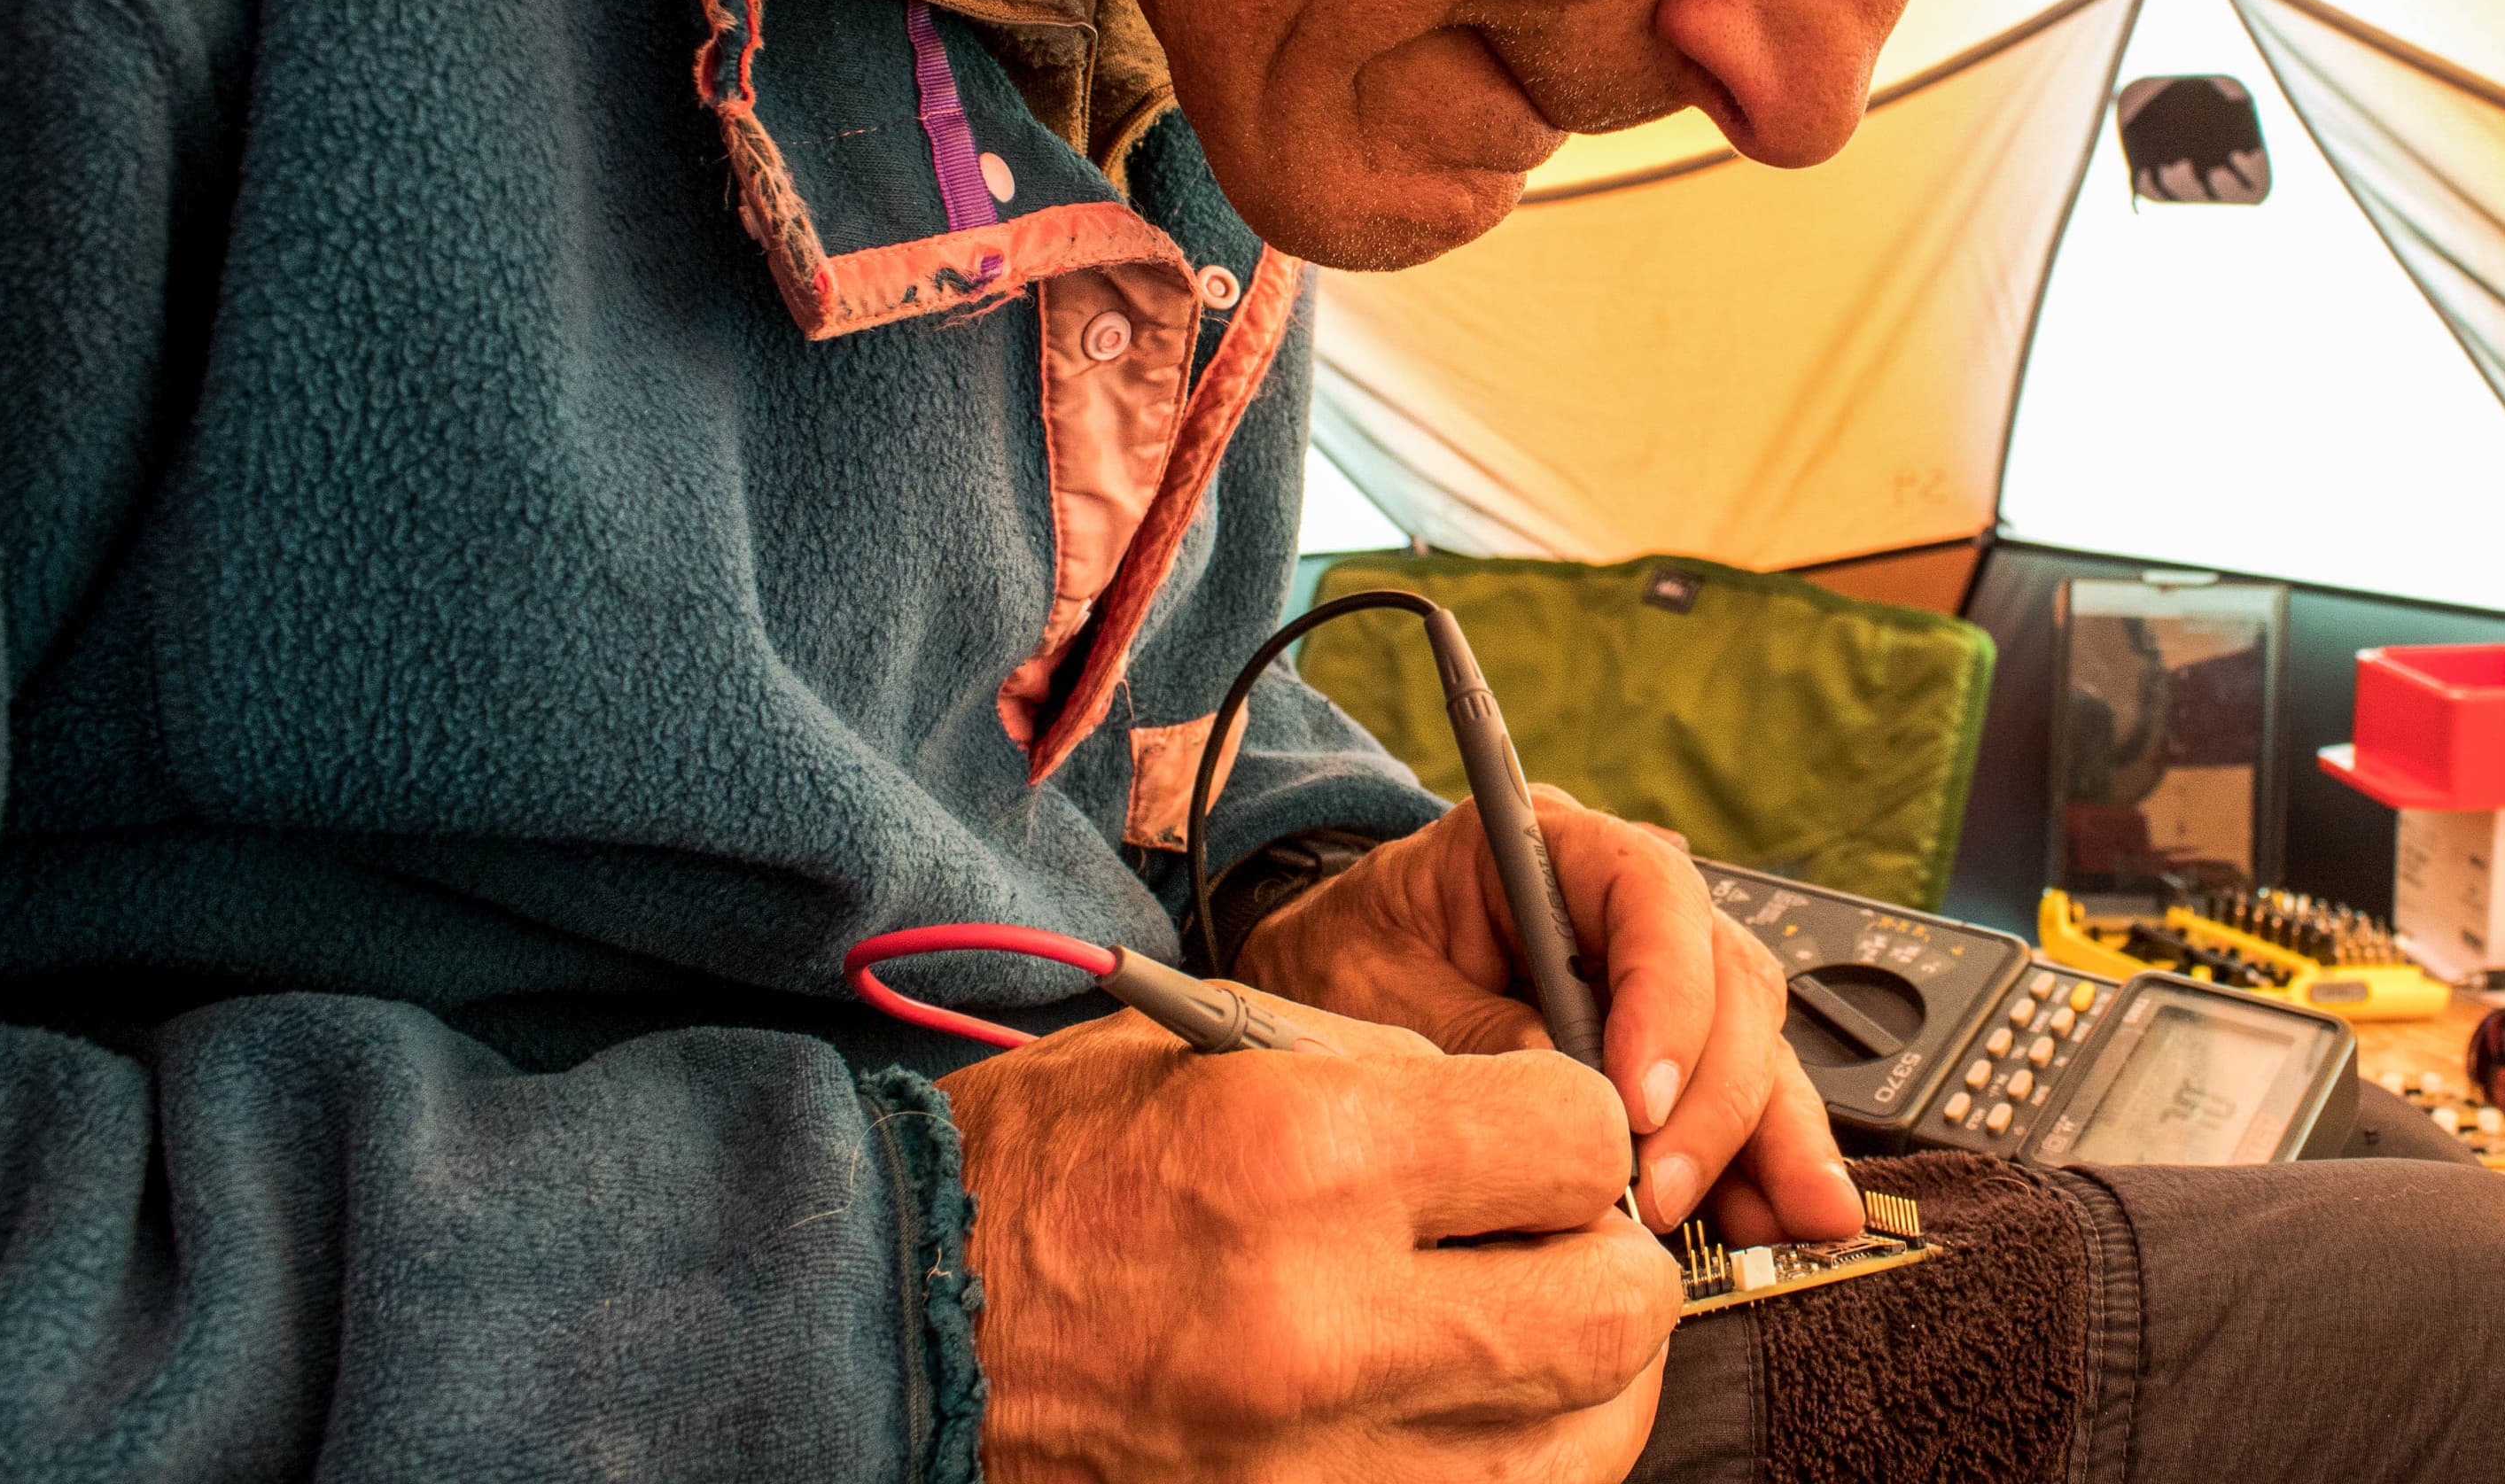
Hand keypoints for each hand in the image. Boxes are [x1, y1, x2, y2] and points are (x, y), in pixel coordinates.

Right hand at [941, 990, 1675, 1482]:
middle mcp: (1327, 1328)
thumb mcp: (1214, 1061)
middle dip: (1606, 1257)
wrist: (890, 1334)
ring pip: (1582, 1438)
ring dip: (1572, 1377)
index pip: (1579, 1139)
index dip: (1574, 1124)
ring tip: (1509, 1330)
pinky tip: (1457, 1411)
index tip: (1534, 1134)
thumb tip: (1541, 1124)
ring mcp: (1321, 1474)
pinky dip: (1502, 1459)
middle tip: (1552, 1239)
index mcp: (1303, 1159)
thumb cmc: (1047, 1177)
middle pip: (1614, 1308)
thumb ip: (1395, 1082)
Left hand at [1237, 792, 1861, 1244]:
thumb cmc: (1337, 965)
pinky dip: (1761, 1165)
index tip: (1635, 1098)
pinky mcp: (1664, 1059)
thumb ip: (1461, 1031)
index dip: (1663, 994)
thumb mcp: (1365, 988)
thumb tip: (1570, 1102)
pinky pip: (1737, 1103)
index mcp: (1547, 848)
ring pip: (1752, 1043)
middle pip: (1725, 974)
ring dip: (1772, 1136)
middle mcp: (1621, 907)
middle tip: (1658, 1193)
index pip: (1650, 890)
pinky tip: (1783, 1220)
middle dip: (1712, 1092)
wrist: (1314, 988)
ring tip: (1791, 1221)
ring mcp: (1653, 984)